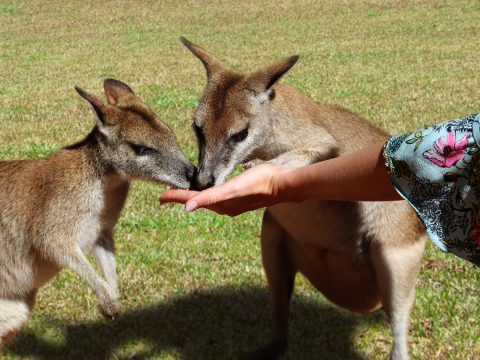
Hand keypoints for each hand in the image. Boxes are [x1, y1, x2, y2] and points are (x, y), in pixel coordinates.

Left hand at [160, 163, 287, 215]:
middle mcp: (224, 206)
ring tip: (184, 193)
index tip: (161, 197)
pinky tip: (209, 192)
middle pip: (197, 201)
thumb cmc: (259, 183)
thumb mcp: (233, 189)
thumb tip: (188, 207)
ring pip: (207, 200)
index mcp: (220, 203)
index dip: (176, 197)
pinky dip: (207, 195)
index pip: (192, 200)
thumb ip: (210, 198)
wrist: (282, 185)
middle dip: (182, 198)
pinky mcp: (240, 198)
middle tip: (166, 195)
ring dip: (194, 197)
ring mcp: (232, 203)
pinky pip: (217, 198)